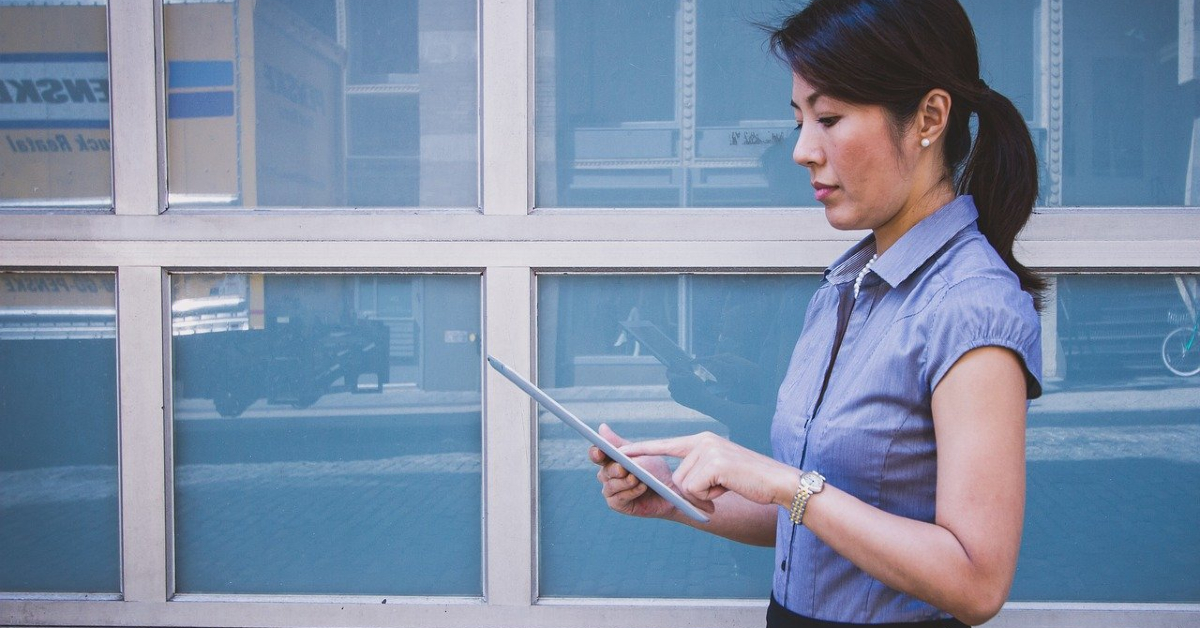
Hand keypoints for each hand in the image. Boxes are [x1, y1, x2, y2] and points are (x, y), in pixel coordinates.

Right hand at [589, 424, 678, 519]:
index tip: (600, 451)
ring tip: (638, 478)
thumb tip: (602, 427)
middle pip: (604, 471)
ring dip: (625, 481)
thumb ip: (619, 444)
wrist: (671, 491)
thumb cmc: (655, 470)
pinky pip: (619, 498)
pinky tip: (642, 487)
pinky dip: (631, 491)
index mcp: (610, 460)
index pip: (596, 455)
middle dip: (614, 469)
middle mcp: (607, 475)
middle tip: (623, 468)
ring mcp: (611, 491)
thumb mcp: (640, 453)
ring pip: (611, 485)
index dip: (596, 453)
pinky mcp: (618, 504)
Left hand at [621, 431, 796, 507]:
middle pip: (677, 476)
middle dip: (694, 492)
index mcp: (703, 440)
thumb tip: (680, 486)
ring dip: (704, 495)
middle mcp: (703, 441)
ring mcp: (708, 450)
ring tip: (727, 486)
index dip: (642, 449)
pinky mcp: (714, 463)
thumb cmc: (751, 481)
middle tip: (719, 490)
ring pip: (684, 485)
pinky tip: (728, 487)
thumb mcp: (720, 472)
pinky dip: (710, 497)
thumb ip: (699, 471)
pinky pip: (695, 490)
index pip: (666, 444)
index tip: (619, 450)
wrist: (779, 482)